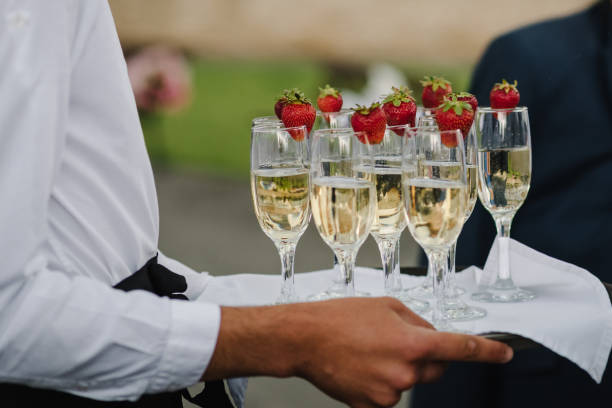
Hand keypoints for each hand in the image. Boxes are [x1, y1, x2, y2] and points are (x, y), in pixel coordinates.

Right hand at [203, 297, 511, 407]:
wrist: (304, 339)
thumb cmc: (340, 318)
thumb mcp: (386, 306)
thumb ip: (417, 321)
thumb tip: (432, 335)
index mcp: (413, 343)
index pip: (461, 348)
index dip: (487, 351)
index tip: (504, 353)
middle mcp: (406, 372)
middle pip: (436, 368)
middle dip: (426, 355)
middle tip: (396, 340)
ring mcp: (389, 394)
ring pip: (411, 382)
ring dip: (400, 369)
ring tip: (370, 352)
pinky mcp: (372, 407)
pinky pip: (390, 394)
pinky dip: (382, 382)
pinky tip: (362, 366)